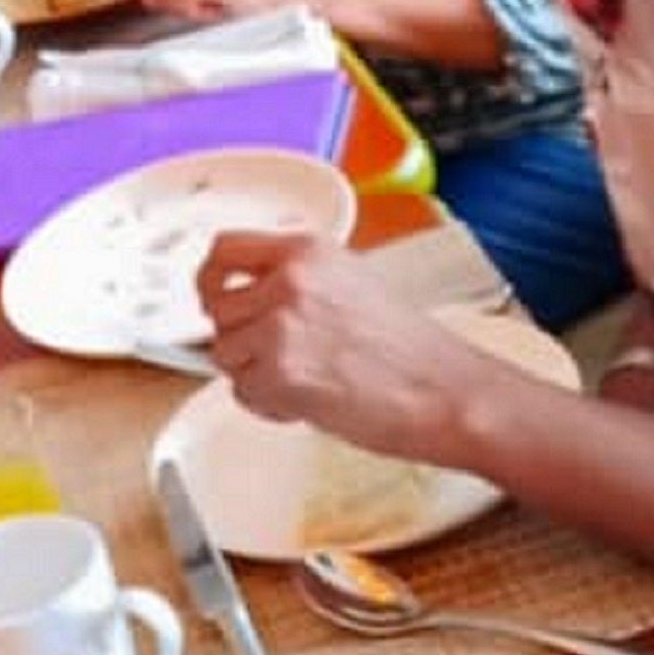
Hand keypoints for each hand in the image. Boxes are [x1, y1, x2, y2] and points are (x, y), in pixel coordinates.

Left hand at [197, 231, 491, 457]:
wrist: (442, 390)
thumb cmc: (410, 348)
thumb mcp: (351, 281)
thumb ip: (296, 278)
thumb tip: (247, 296)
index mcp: (307, 249)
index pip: (224, 249)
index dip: (211, 279)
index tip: (212, 296)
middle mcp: (289, 280)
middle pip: (216, 309)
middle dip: (238, 337)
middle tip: (272, 354)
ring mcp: (280, 326)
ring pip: (224, 354)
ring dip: (254, 374)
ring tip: (302, 379)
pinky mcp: (278, 373)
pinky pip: (243, 392)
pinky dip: (268, 405)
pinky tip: (307, 400)